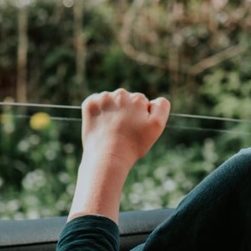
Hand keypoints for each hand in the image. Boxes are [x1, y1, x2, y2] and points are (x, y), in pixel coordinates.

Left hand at [68, 89, 169, 221]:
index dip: (140, 116)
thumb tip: (153, 99)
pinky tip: (100, 123)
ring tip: (111, 129)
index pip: (142, 102)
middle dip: (126, 111)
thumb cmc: (134, 145)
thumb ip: (161, 107)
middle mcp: (120, 94)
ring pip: (110, 101)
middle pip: (126, 100)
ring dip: (111, 110)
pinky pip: (95, 102)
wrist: (108, 157)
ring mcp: (103, 98)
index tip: (135, 128)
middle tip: (123, 130)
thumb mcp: (157, 126)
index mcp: (137, 98)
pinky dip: (97, 110)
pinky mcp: (89, 104)